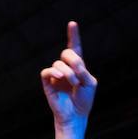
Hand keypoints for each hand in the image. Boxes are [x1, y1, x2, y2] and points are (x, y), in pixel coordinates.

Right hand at [40, 21, 96, 138]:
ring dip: (69, 72)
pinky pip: (48, 71)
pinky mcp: (47, 82)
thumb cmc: (84, 100)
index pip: (75, 47)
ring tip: (74, 84)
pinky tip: (61, 78)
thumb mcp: (90, 83)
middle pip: (67, 52)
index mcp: (78, 66)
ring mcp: (56, 74)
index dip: (73, 35)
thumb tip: (69, 64)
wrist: (75, 115)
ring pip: (59, 63)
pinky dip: (55, 72)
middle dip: (74, 60)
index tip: (72, 23)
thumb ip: (83, 70)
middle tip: (80, 73)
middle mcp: (66, 67)